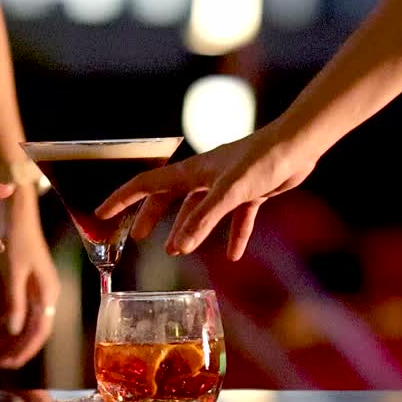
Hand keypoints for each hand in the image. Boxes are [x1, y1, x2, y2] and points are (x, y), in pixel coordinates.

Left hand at [0, 186, 60, 368]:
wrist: (18, 213)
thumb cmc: (17, 240)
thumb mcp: (14, 273)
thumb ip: (15, 302)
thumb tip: (14, 330)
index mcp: (48, 293)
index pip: (40, 330)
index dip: (24, 349)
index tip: (8, 363)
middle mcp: (47, 294)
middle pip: (33, 329)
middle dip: (16, 347)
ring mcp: (37, 289)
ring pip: (25, 321)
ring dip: (9, 336)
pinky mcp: (26, 283)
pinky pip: (19, 309)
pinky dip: (6, 321)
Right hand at [96, 123, 316, 258]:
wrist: (298, 146)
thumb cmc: (263, 159)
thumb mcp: (231, 192)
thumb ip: (205, 219)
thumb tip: (180, 246)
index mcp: (193, 171)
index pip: (147, 184)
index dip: (123, 199)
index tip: (103, 213)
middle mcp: (206, 176)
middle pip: (169, 198)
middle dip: (152, 217)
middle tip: (139, 237)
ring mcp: (228, 184)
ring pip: (200, 210)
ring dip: (189, 230)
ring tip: (178, 251)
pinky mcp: (249, 192)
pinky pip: (236, 218)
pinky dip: (233, 235)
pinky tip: (232, 255)